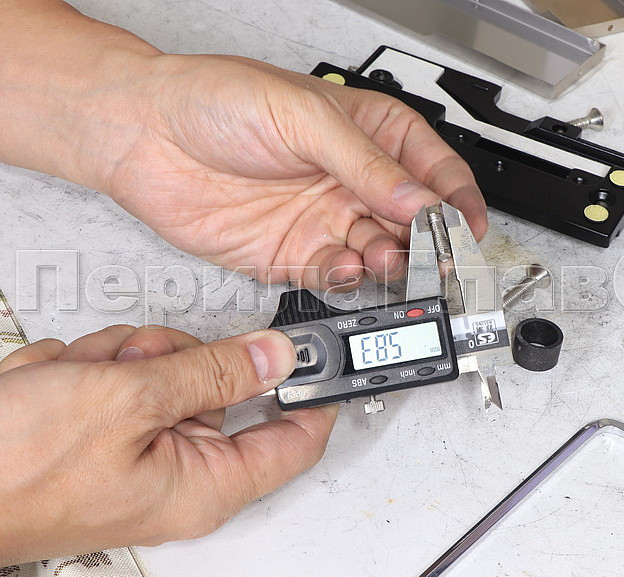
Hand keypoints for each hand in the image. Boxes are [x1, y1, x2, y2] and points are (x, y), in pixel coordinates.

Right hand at [0, 325, 336, 564]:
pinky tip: (59, 383)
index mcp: (206, 485)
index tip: (322, 351)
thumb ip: (214, 372)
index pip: (297, 440)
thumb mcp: (129, 401)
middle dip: (181, 359)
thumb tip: (280, 356)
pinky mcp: (105, 427)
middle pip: (225, 388)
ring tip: (83, 379)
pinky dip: (92, 365)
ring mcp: (139, 446)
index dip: (316, 392)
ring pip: (171, 369)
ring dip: (126, 359)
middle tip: (142, 363)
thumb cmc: (14, 467)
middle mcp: (179, 472)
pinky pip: (126, 372)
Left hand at [104, 54, 487, 287]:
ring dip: (388, 263)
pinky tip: (343, 266)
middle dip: (427, 243)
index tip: (468, 230)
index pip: (433, 171)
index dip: (457, 201)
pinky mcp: (291, 255)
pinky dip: (345, 279)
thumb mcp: (304, 118)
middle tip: (431, 258)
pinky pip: (333, 277)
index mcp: (368, 135)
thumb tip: (421, 201)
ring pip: (378, 254)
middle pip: (412, 222)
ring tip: (382, 258)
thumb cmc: (216, 101)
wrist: (142, 134)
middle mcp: (351, 181)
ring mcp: (323, 220)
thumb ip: (367, 164)